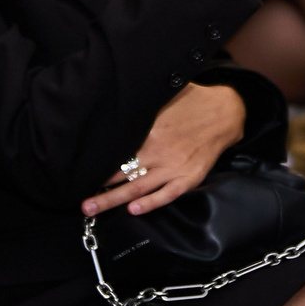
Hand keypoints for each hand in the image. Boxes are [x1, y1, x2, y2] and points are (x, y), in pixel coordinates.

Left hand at [81, 83, 247, 217]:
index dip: (98, 161)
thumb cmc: (192, 102)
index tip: (80, 169)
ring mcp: (174, 166)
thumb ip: (141, 104)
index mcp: (150, 130)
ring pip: (138, 188)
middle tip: (79, 199)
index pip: (117, 150)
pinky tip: (134, 210)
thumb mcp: (164, 95)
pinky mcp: (189, 177)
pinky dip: (151, 204)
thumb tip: (114, 98)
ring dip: (114, 200)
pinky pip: (167, 194)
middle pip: (122, 172)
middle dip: (99, 187)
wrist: (225, 113)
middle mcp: (159, 150)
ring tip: (92, 208)